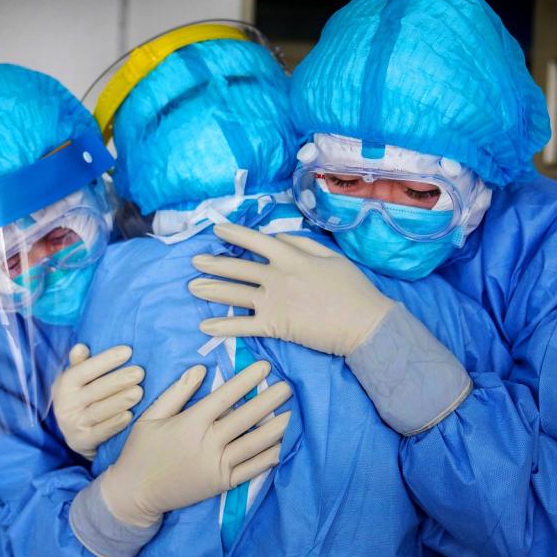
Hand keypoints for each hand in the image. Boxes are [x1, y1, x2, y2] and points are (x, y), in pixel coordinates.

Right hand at [52, 344, 144, 459]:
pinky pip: (100, 432)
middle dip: (118, 380)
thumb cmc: (84, 398)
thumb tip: (81, 347)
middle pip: (95, 390)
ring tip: (139, 392)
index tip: (128, 351)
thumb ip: (80, 363)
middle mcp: (65, 404)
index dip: (106, 360)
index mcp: (65, 385)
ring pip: (98, 411)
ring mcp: (72, 425)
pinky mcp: (81, 442)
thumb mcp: (78, 380)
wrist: (77, 435)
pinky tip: (129, 416)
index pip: (85, 369)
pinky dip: (114, 424)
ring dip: (119, 401)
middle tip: (140, 372)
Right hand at [98, 360, 291, 527]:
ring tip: (293, 414)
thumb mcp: (151, 416)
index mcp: (191, 423)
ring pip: (254, 444)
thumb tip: (200, 369)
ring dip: (276, 428)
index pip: (226, 396)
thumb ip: (177, 392)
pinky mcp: (221, 484)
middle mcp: (208, 443)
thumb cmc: (140, 451)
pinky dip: (268, 458)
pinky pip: (251, 470)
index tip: (264, 367)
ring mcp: (217, 465)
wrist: (134, 494)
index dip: (247, 380)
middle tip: (289, 386)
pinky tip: (282, 447)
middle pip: (246, 417)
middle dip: (269, 400)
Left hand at [188, 222, 395, 355]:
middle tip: (195, 261)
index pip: (256, 241)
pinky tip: (205, 325)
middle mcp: (277, 276)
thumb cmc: (354, 290)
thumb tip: (279, 238)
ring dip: (211, 289)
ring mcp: (273, 302)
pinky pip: (243, 326)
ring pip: (234, 293)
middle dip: (213, 263)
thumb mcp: (332, 257)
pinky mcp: (275, 326)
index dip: (234, 234)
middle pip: (238, 268)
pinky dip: (223, 325)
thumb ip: (304, 245)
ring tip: (192, 286)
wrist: (364, 323)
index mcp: (291, 257)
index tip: (217, 230)